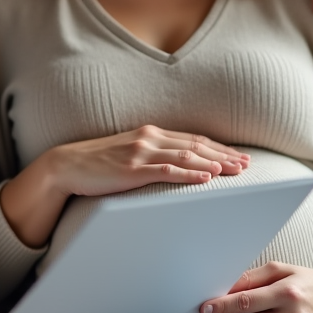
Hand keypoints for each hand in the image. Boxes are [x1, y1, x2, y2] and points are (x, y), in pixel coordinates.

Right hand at [44, 125, 247, 197]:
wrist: (65, 166)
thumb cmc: (96, 163)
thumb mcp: (127, 152)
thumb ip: (150, 155)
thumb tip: (174, 165)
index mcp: (150, 134)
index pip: (193, 139)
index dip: (218, 148)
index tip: (238, 156)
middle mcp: (149, 138)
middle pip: (196, 145)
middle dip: (224, 155)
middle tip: (247, 165)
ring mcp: (140, 153)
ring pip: (186, 156)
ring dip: (214, 164)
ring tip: (235, 171)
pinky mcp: (132, 169)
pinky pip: (167, 171)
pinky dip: (189, 174)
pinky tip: (206, 178)